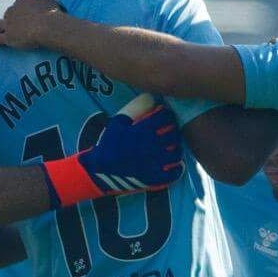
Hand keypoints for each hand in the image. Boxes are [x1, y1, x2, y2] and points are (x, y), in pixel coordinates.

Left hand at [0, 0, 64, 51]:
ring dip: (1, 28)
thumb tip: (48, 5)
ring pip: (0, 25)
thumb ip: (44, 3)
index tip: (24, 16)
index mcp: (22, 0)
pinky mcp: (7, 36)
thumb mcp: (50, 3)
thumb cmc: (52, 14)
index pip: (18, 4)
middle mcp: (12, 10)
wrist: (47, 26)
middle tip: (16, 26)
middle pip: (8, 14)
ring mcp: (8, 23)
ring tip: (1, 33)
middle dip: (11, 19)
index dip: (20, 11)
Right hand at [41, 106, 182, 207]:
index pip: (165, 117)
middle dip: (172, 129)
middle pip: (173, 133)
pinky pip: (174, 172)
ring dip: (175, 146)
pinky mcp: (155, 178)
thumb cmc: (109, 144)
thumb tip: (151, 98)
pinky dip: (176, 167)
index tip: (163, 115)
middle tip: (168, 129)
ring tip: (170, 145)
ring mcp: (155, 163)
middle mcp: (152, 146)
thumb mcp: (118, 121)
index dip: (166, 114)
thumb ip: (135, 107)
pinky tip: (172, 163)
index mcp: (143, 131)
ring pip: (176, 151)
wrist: (101, 170)